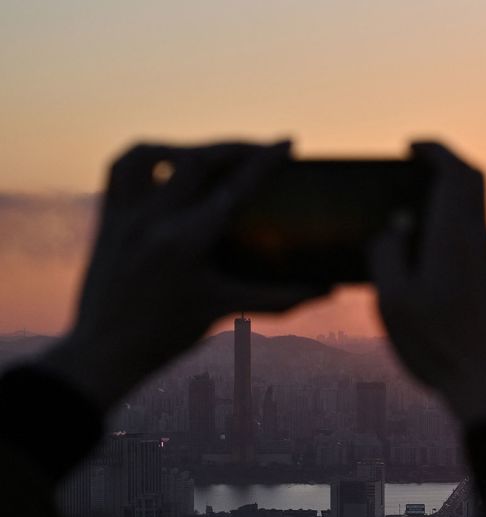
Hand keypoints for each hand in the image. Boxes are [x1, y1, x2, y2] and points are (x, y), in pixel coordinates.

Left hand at [37, 141, 328, 408]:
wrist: (106, 352)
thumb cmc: (167, 335)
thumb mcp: (225, 309)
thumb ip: (280, 298)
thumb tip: (327, 290)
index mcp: (185, 243)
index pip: (234, 189)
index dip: (264, 161)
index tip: (287, 142)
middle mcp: (152, 221)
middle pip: (196, 160)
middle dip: (233, 147)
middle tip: (260, 148)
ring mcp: (124, 216)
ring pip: (151, 153)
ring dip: (186, 146)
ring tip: (211, 154)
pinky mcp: (107, 217)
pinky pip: (120, 168)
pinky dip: (145, 156)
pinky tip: (166, 162)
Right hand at [370, 142, 485, 426]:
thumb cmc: (440, 348)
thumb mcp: (394, 302)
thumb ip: (387, 254)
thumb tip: (394, 226)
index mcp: (458, 240)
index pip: (460, 173)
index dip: (437, 150)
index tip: (413, 147)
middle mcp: (485, 249)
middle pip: (475, 190)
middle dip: (446, 170)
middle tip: (414, 171)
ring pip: (476, 222)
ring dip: (448, 210)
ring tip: (411, 222)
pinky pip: (476, 251)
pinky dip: (453, 240)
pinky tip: (429, 266)